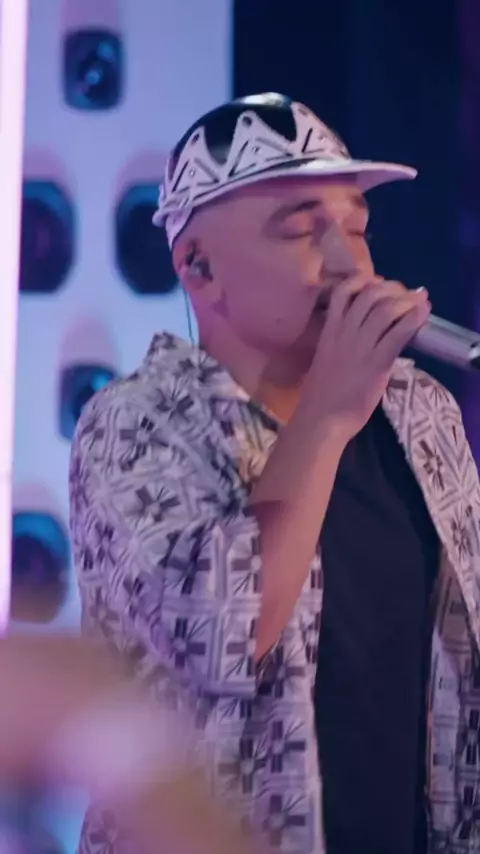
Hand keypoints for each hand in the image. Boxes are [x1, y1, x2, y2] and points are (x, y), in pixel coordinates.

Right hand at [302, 276, 430, 441]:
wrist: (321, 420)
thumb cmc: (320, 397)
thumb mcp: (325, 360)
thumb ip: (339, 345)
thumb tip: (359, 339)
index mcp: (328, 332)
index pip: (341, 292)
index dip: (361, 281)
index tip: (375, 285)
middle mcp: (344, 333)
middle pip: (368, 294)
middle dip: (390, 288)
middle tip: (403, 294)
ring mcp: (361, 347)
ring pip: (385, 308)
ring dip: (406, 300)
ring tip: (418, 302)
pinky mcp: (377, 362)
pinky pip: (399, 332)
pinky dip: (414, 319)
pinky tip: (423, 315)